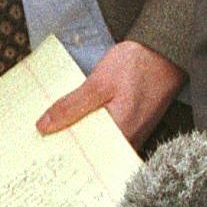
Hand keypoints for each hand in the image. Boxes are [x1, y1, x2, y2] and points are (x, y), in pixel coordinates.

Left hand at [36, 41, 182, 144]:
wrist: (167, 50)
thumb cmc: (138, 64)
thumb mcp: (99, 82)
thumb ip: (71, 106)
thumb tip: (44, 127)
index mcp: (121, 134)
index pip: (86, 157)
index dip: (62, 154)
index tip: (39, 149)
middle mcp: (131, 140)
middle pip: (93, 152)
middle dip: (68, 145)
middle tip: (41, 139)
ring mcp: (136, 133)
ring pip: (101, 143)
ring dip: (81, 135)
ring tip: (55, 128)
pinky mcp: (137, 123)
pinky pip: (110, 133)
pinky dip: (94, 127)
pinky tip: (80, 118)